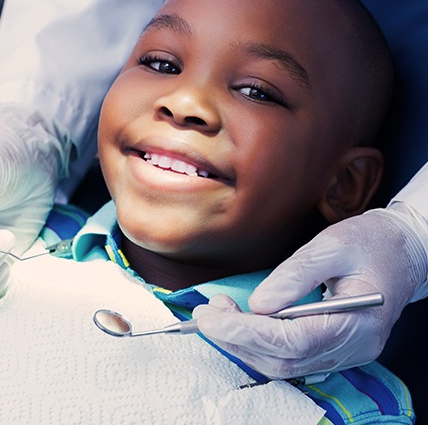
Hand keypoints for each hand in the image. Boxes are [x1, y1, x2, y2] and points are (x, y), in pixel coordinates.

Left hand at [193, 204, 426, 378]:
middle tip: (206, 312)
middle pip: (283, 360)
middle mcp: (352, 348)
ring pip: (283, 365)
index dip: (246, 332)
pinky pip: (290, 358)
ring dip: (243, 343)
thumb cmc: (370, 243)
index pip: (292, 342)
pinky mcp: (333, 347)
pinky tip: (239, 323)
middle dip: (236, 339)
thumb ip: (296, 275)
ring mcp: (344, 352)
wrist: (401, 250)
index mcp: (358, 323)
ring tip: (218, 313)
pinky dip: (258, 344)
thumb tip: (258, 303)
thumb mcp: (333, 246)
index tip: (211, 316)